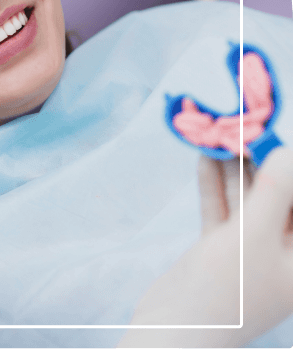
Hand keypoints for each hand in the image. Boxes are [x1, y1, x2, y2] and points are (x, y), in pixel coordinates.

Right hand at [119, 148, 292, 346]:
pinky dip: (214, 185)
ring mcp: (250, 249)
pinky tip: (204, 158)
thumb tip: (286, 151)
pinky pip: (223, 210)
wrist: (172, 327)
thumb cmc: (226, 287)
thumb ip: (275, 189)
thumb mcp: (255, 233)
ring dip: (235, 168)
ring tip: (222, 133)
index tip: (278, 136)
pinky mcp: (221, 248)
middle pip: (280, 196)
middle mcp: (284, 251)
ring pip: (249, 199)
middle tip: (244, 127)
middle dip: (263, 161)